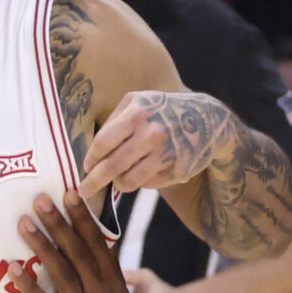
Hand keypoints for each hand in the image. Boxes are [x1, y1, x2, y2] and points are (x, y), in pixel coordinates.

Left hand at [17, 189, 147, 292]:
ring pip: (61, 271)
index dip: (83, 217)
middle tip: (41, 198)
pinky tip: (13, 266)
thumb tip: (99, 239)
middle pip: (78, 251)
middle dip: (59, 222)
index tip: (70, 192)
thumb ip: (106, 273)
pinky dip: (28, 284)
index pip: (98, 243)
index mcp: (113, 283)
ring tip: (23, 222)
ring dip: (41, 244)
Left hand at [81, 90, 234, 201]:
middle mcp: (152, 134)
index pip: (104, 143)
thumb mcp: (139, 101)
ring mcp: (166, 155)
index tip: (86, 167)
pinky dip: (142, 180)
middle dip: (93, 182)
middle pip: (112, 166)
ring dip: (118, 184)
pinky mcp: (177, 171)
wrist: (207, 119)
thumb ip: (114, 121)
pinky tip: (147, 169)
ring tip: (119, 179)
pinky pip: (148, 184)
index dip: (92, 158)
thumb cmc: (164, 109)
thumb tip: (93, 151)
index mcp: (138, 113)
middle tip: (83, 190)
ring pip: (128, 182)